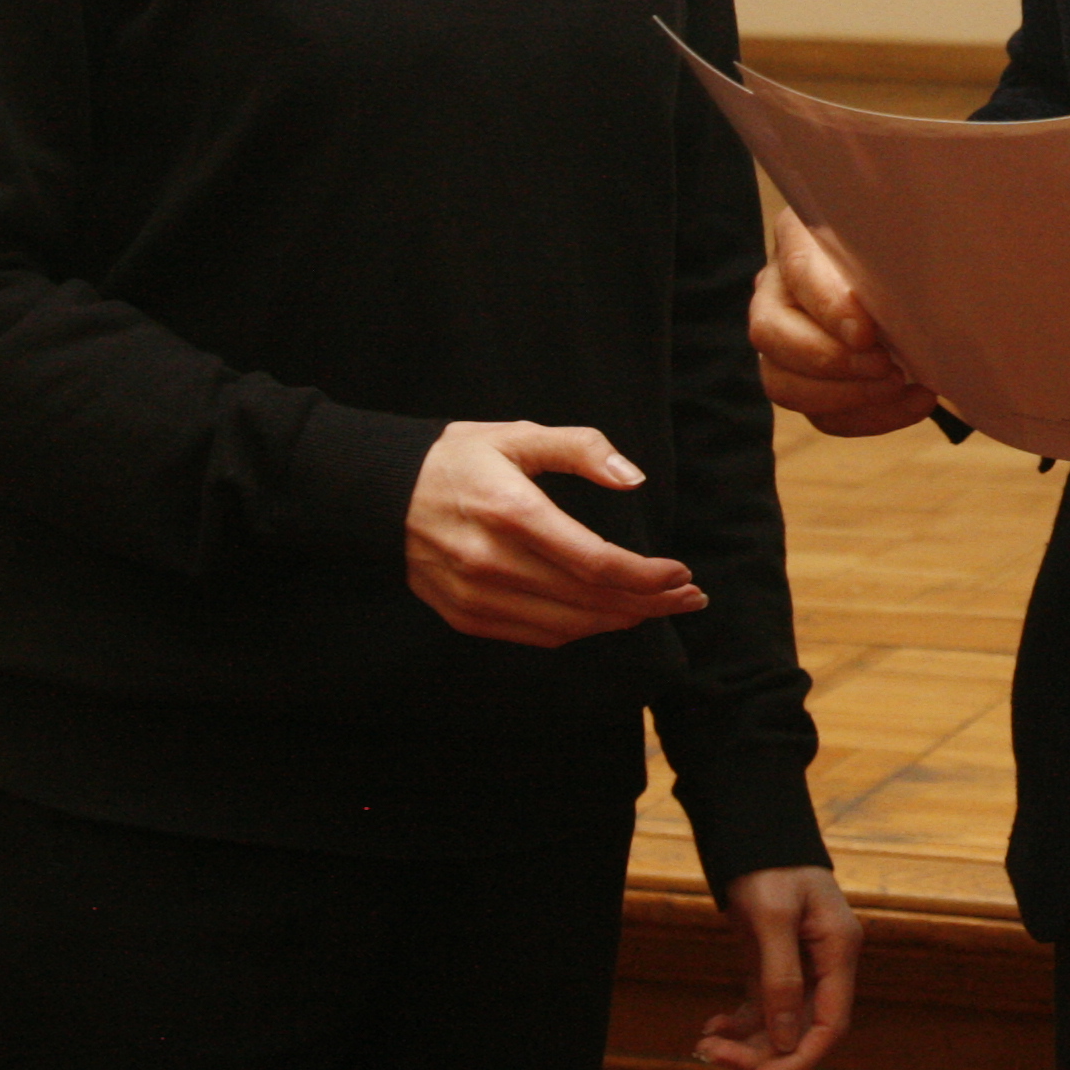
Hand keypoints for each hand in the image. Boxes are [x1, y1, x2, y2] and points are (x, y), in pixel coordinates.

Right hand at [401, 422, 705, 645]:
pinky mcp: (465, 615)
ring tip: (657, 607)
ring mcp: (475, 596)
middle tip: (689, 599)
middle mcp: (492, 562)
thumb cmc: (459, 457)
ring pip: (567, 625)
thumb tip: (633, 478)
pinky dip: (580, 629)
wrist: (381, 492)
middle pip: (588, 599)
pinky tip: (606, 615)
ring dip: (619, 621)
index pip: (594, 562)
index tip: (682, 574)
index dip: (646, 576)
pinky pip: (536, 635)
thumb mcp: (519, 434)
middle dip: (648, 602)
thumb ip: (581, 449)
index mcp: (511, 511)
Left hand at [694, 864, 858, 1069]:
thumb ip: (781, 978)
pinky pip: (762, 1007)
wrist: (751, 828)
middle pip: (802, 1030)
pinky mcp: (775, 963)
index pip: (831, 1025)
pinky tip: (711, 1027)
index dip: (799, 1059)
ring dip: (745, 1042)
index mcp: (838, 952)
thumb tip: (786, 1040)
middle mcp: (825, 964)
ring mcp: (801, 965)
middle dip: (762, 1052)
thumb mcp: (773, 917)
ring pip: (780, 1024)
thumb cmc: (768, 864)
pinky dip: (738, 1024)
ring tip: (704, 1045)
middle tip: (712, 1057)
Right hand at [750, 208, 942, 437]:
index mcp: (798, 236)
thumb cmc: (909, 247)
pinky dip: (868, 417)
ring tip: (898, 385)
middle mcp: (776, 288)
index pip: (797, 269)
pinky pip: (821, 415)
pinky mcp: (804, 382)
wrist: (917, 278)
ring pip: (783, 383)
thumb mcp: (901, 235)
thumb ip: (895, 248)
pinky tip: (914, 401)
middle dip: (829, 359)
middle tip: (885, 365)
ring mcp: (783, 340)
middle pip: (769, 333)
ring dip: (846, 395)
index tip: (865, 333)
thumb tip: (911, 277)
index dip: (827, 306)